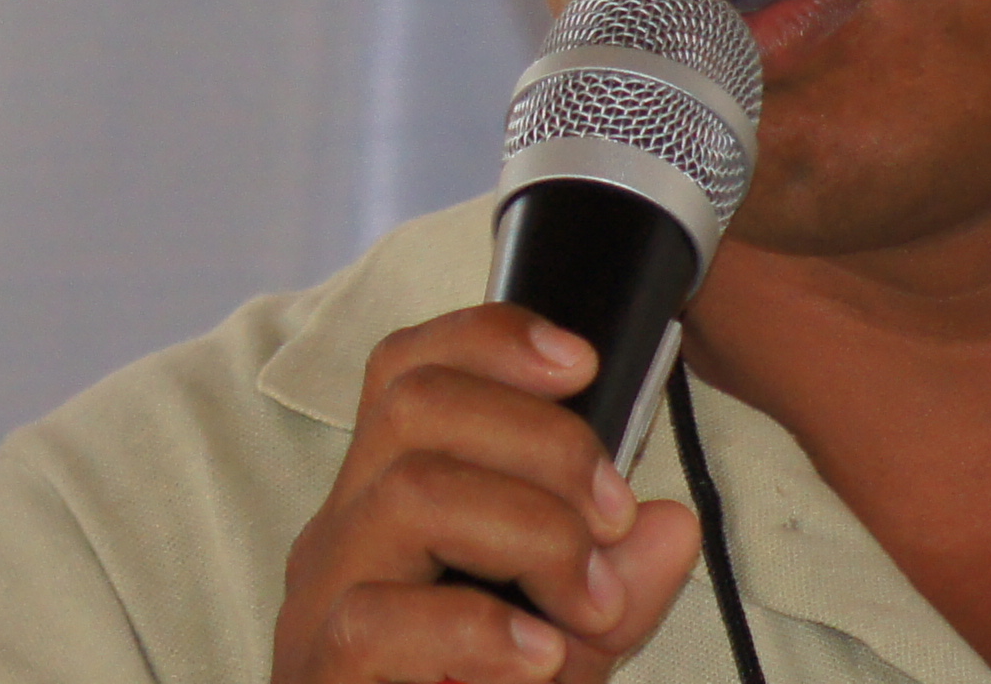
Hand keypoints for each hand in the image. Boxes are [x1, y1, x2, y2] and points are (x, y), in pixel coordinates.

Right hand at [271, 307, 703, 683]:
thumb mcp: (565, 651)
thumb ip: (617, 592)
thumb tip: (670, 524)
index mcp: (388, 504)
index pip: (408, 370)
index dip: (491, 340)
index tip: (586, 363)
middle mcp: (341, 536)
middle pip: (414, 404)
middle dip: (541, 441)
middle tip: (613, 521)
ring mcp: (320, 606)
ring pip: (408, 490)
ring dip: (530, 530)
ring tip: (583, 605)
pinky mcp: (325, 677)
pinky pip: (380, 618)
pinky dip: (479, 631)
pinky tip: (539, 661)